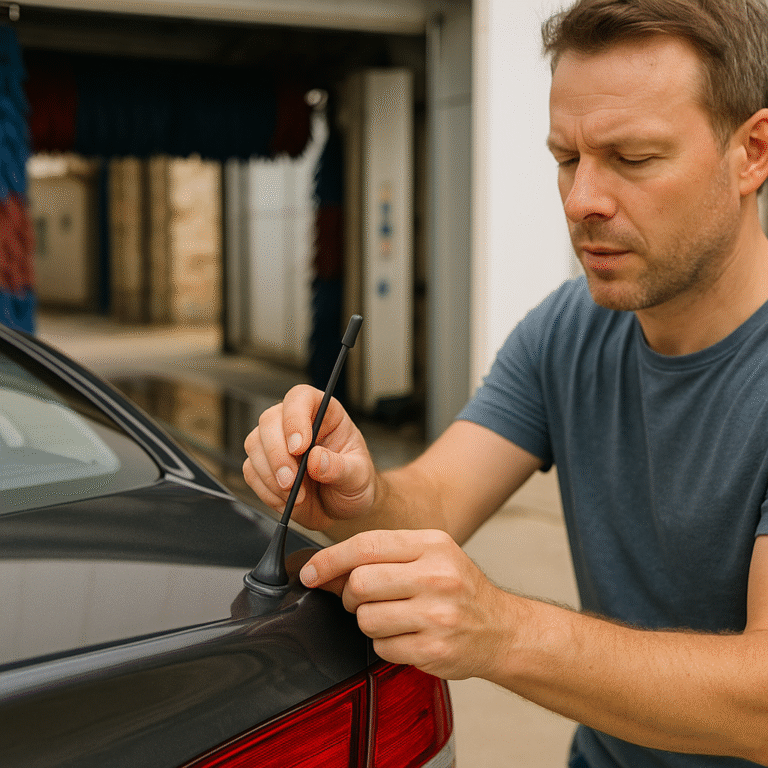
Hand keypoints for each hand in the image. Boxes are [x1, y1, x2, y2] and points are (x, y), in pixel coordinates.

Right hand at [243, 385, 377, 531]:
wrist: (343, 508)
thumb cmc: (354, 483)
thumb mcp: (358, 476)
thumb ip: (340, 468)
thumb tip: (316, 460)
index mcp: (324, 414)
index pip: (301, 398)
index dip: (295, 418)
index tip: (299, 448)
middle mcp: (297, 423)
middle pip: (270, 420)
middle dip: (277, 454)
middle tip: (291, 482)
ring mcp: (277, 443)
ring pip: (254, 445)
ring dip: (270, 475)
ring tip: (296, 496)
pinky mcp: (264, 466)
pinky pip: (251, 472)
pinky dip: (266, 490)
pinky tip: (287, 500)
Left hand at [299, 528, 513, 679]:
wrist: (501, 630)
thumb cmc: (458, 589)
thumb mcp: (430, 556)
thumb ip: (382, 556)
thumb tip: (322, 568)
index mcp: (433, 545)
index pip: (367, 545)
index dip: (330, 559)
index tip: (310, 572)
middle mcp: (437, 577)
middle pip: (360, 583)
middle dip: (349, 595)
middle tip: (362, 599)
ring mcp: (437, 615)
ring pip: (366, 617)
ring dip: (367, 621)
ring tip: (391, 618)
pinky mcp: (433, 649)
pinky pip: (381, 647)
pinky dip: (385, 643)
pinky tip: (406, 635)